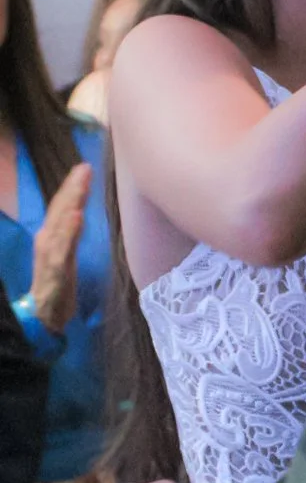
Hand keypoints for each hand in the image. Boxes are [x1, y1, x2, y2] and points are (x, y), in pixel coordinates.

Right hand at [30, 162, 91, 330]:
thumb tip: (77, 211)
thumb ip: (70, 234)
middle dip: (73, 187)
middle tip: (85, 167)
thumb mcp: (65, 254)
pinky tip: (76, 216)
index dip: (72, 187)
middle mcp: (47, 240)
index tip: (85, 167)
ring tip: (81, 183)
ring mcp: (50, 254)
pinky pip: (63, 248)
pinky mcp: (55, 269)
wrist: (42, 316)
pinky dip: (69, 231)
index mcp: (52, 236)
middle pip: (61, 209)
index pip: (62, 206)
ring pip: (61, 223)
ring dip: (72, 202)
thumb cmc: (56, 285)